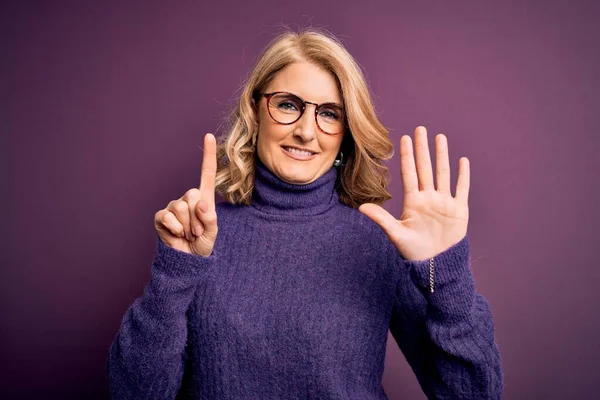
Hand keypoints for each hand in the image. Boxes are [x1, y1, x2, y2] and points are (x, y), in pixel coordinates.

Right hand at [154, 133, 218, 256]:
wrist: (187, 260)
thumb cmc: (202, 245)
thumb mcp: (212, 232)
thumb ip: (210, 219)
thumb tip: (199, 204)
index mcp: (203, 199)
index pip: (206, 173)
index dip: (208, 155)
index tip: (209, 136)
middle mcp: (188, 199)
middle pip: (192, 196)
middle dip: (197, 218)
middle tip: (197, 232)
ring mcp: (173, 206)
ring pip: (181, 208)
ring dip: (187, 226)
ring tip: (188, 235)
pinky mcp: (161, 216)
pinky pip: (168, 217)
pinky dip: (175, 229)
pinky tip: (177, 235)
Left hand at [359, 126, 469, 260]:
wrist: (435, 264)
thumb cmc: (414, 251)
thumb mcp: (396, 234)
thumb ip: (381, 219)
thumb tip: (361, 207)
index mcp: (413, 202)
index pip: (409, 173)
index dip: (407, 156)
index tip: (405, 138)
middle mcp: (428, 198)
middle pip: (425, 168)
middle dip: (423, 148)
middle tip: (421, 129)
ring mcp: (444, 202)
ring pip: (443, 173)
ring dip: (442, 156)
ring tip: (440, 137)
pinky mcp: (459, 210)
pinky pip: (461, 189)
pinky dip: (462, 176)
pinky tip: (462, 161)